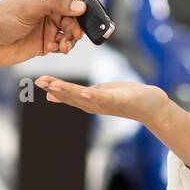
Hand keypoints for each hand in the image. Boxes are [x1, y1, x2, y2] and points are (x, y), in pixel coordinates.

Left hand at [0, 0, 87, 67]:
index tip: (88, 14)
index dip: (85, 2)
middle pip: (78, 14)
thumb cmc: (1, 19)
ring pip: (73, 30)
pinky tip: (57, 49)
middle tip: (75, 35)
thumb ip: (56, 4)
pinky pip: (65, 43)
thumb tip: (80, 5)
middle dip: (79, 25)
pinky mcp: (48, 40)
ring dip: (72, 38)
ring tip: (64, 45)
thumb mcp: (29, 8)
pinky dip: (65, 47)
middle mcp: (52, 5)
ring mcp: (50, 23)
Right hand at [34, 76, 168, 124]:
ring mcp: (106, 104)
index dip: (52, 88)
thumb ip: (75, 94)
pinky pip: (104, 98)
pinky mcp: (119, 100)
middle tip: (40, 82)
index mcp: (88, 101)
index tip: (38, 82)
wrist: (151, 108)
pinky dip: (93, 96)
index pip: (67, 94)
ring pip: (83, 97)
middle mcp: (94, 105)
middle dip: (55, 89)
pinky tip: (85, 92)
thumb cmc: (124, 98)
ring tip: (54, 86)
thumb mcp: (96, 94)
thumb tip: (51, 94)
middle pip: (71, 96)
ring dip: (68, 92)